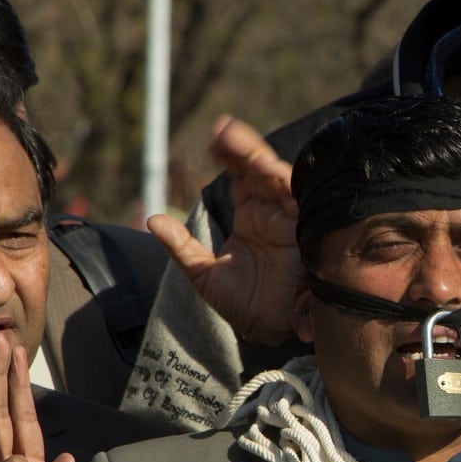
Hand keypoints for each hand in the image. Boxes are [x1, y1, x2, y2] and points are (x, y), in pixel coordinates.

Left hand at [147, 115, 301, 344]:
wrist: (274, 331)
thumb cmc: (248, 307)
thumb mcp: (206, 277)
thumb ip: (182, 248)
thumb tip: (153, 220)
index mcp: (252, 218)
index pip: (240, 177)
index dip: (229, 156)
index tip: (211, 141)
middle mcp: (273, 212)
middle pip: (258, 168)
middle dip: (241, 147)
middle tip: (220, 129)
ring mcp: (292, 218)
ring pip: (276, 176)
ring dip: (256, 155)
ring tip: (231, 136)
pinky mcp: (307, 228)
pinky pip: (298, 197)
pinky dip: (281, 179)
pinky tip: (263, 164)